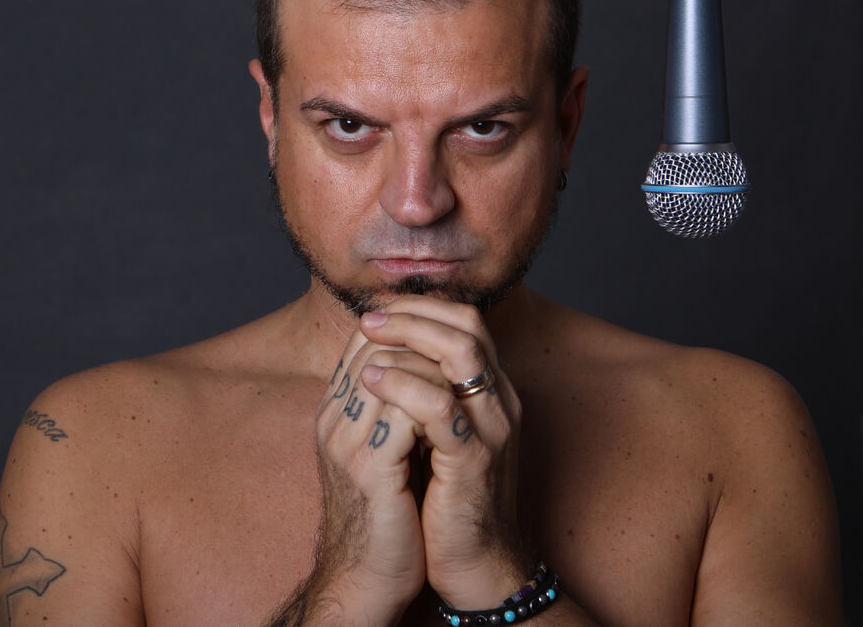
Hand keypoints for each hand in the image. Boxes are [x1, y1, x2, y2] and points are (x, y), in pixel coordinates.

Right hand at [309, 326, 432, 622]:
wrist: (366, 578)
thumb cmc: (384, 512)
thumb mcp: (384, 448)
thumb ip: (393, 406)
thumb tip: (427, 366)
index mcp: (335, 409)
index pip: (364, 339)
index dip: (408, 327)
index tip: (446, 334)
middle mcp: (334, 417)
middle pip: (375, 344)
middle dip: (424, 340)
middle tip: (460, 350)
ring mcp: (346, 441)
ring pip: (390, 369)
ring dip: (434, 368)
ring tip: (462, 378)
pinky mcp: (369, 469)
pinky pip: (405, 412)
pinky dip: (436, 403)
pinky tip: (457, 412)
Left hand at [360, 296, 528, 609]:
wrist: (473, 562)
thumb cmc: (446, 494)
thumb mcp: (438, 431)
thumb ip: (426, 390)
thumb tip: (385, 348)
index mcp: (492, 389)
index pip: (465, 320)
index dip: (421, 307)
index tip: (379, 310)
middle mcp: (500, 399)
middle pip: (466, 325)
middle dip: (413, 312)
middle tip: (369, 319)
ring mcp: (492, 427)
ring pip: (460, 353)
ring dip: (408, 337)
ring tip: (368, 340)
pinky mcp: (474, 460)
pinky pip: (441, 407)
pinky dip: (402, 386)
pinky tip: (371, 382)